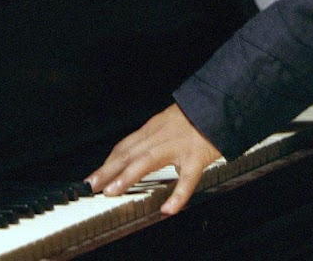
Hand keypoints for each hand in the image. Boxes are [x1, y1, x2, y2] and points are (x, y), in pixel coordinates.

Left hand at [86, 103, 222, 215]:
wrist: (222, 103)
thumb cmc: (197, 116)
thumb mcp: (169, 122)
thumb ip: (154, 138)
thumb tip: (138, 154)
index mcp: (154, 128)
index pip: (124, 146)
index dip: (107, 163)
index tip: (92, 177)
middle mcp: (161, 136)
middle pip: (129, 153)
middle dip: (108, 170)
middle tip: (90, 186)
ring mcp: (178, 147)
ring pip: (148, 161)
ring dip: (128, 176)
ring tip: (113, 192)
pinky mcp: (197, 157)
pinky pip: (187, 179)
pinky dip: (177, 195)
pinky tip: (168, 209)